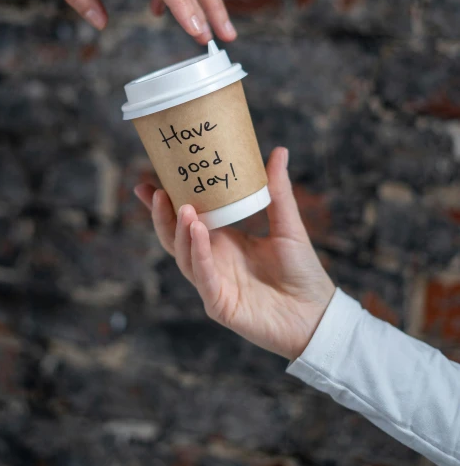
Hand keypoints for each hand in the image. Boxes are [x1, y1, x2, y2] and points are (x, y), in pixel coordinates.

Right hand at [135, 147, 334, 361]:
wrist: (317, 314)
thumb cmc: (302, 272)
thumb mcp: (288, 225)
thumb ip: (278, 191)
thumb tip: (279, 151)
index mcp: (224, 242)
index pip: (187, 219)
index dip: (166, 203)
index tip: (149, 182)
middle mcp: (213, 261)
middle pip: (176, 237)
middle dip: (161, 215)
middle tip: (155, 191)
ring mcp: (213, 283)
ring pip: (184, 256)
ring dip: (179, 231)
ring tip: (182, 207)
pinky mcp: (220, 304)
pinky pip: (203, 277)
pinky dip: (198, 254)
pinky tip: (197, 232)